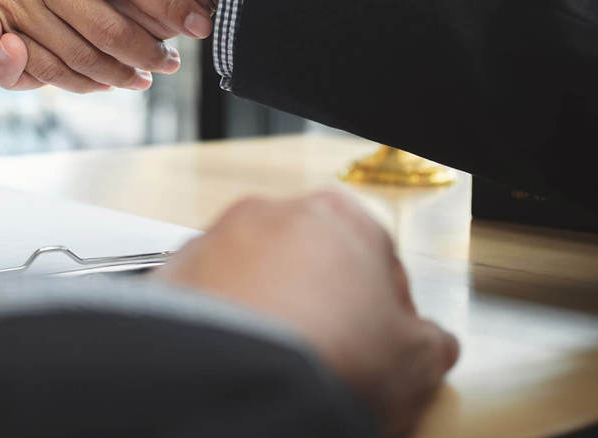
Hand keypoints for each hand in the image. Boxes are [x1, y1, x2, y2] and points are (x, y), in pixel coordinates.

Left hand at [156, 192, 458, 436]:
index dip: (386, 315)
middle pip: (309, 263)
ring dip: (266, 314)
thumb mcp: (416, 363)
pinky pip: (206, 302)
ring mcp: (214, 240)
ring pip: (253, 279)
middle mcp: (272, 214)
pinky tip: (236, 366)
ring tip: (278, 369)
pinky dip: (220, 329)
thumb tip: (429, 346)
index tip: (382, 349)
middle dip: (320, 307)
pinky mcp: (168, 274)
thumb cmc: (324, 361)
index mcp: (342, 217)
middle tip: (329, 360)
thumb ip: (429, 343)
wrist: (233, 384)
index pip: (378, 261)